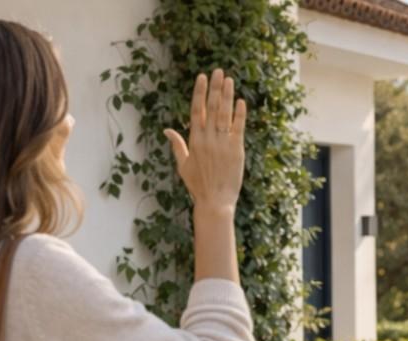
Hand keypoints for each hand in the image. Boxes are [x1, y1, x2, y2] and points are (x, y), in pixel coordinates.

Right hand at [164, 69, 246, 215]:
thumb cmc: (198, 185)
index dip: (200, 92)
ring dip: (227, 96)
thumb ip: (177, 144)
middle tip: (219, 71)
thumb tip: (166, 129)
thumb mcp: (182, 164)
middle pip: (211, 107)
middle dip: (215, 88)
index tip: (202, 77)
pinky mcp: (237, 150)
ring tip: (230, 80)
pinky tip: (241, 102)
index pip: (196, 110)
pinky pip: (238, 128)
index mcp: (194, 140)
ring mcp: (223, 143)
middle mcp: (208, 138)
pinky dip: (240, 114)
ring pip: (224, 114)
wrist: (215, 201)